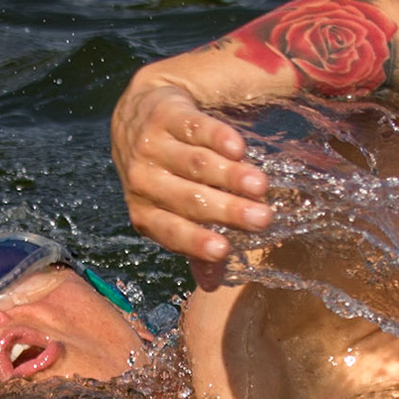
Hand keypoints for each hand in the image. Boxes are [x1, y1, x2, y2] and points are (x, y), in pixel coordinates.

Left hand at [110, 82, 271, 288]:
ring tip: (261, 184)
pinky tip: (238, 147)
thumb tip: (213, 285)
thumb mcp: (171, 211)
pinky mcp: (164, 114)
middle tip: (263, 219)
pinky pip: (193, 127)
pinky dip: (216, 137)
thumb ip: (193, 244)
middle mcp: (142, 181)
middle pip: (189, 198)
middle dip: (227, 210)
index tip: (224, 250)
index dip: (196, 242)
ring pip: (194, 163)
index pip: (171, 231)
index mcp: (145, 213)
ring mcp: (150, 145)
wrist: (135, 114)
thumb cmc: (164, 175)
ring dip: (229, 175)